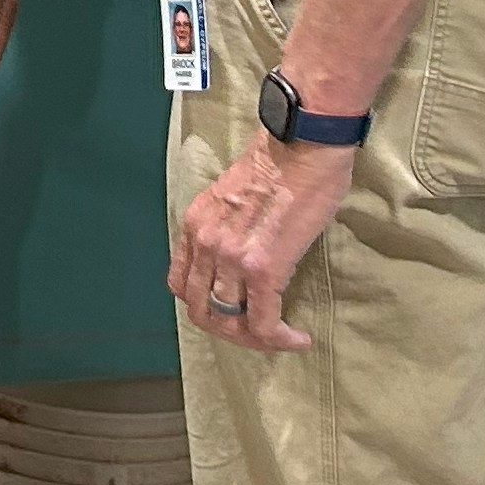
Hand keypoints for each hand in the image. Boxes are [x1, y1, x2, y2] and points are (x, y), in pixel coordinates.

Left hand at [169, 132, 355, 353]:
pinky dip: (279, 339)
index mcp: (196, 224)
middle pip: (200, 309)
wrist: (303, 144)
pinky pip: (263, 322)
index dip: (205, 307)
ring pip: (228, 321)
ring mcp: (230, 256)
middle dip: (229, 330)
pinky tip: (297, 339)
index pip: (182, 284)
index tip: (234, 311)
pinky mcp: (263, 267)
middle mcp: (205, 242)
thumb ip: (229, 227)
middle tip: (258, 333)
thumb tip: (244, 253)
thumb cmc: (282, 162)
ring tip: (279, 337)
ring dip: (254, 339)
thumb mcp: (234, 196)